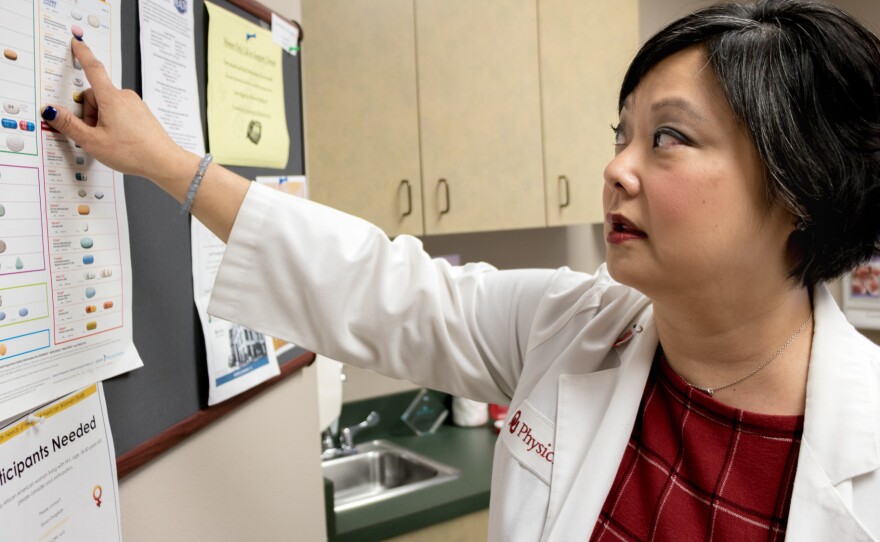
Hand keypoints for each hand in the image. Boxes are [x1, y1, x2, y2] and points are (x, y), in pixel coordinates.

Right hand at [40, 39, 186, 179]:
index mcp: (112, 98)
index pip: (93, 69)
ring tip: (109, 140)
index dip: (82, 54)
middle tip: (94, 134)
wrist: (165, 162)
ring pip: (107, 105)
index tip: (76, 43)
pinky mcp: (141, 113)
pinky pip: (119, 112)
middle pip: (95, 95)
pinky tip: (120, 139)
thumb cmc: (133, 152)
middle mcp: (125, 97)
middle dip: (88, 113)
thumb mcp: (93, 141)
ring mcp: (135, 104)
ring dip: (101, 119)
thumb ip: (69, 125)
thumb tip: (51, 111)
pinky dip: (113, 122)